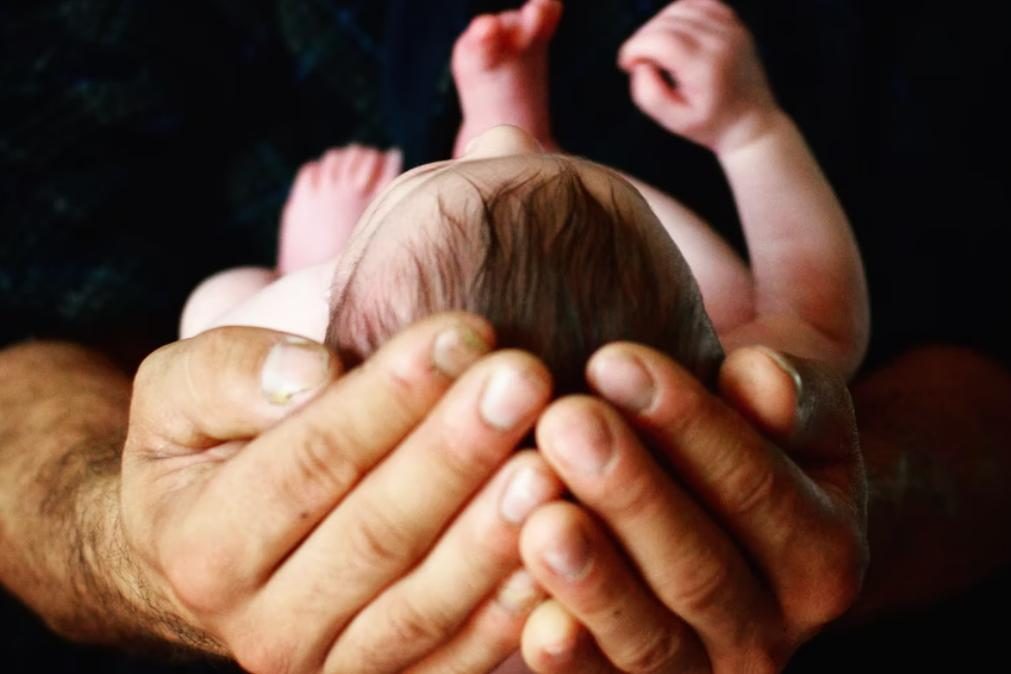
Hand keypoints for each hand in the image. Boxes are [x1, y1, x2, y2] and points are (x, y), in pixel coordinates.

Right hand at [118, 315, 564, 672]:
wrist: (221, 553)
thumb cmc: (213, 447)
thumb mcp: (181, 393)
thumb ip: (229, 374)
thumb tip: (310, 374)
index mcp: (205, 546)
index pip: (309, 461)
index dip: (389, 398)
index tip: (463, 333)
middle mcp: (262, 626)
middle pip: (375, 535)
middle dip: (456, 453)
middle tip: (526, 379)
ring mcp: (330, 668)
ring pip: (422, 607)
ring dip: (492, 536)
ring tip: (552, 463)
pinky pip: (457, 661)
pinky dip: (512, 612)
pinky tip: (564, 545)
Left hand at [517, 344, 867, 672]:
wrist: (720, 527)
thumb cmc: (741, 445)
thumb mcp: (792, 414)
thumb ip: (788, 393)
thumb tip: (758, 375)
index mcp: (824, 550)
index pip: (757, 485)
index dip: (686, 423)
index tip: (613, 360)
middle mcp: (773, 628)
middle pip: (701, 568)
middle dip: (629, 493)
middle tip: (564, 423)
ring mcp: (705, 672)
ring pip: (653, 639)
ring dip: (597, 582)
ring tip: (543, 519)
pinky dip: (574, 663)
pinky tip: (534, 625)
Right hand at [618, 0, 778, 152]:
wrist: (750, 123)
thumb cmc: (710, 124)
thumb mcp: (673, 121)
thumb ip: (648, 94)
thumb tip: (640, 64)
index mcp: (706, 67)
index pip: (660, 40)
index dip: (634, 48)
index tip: (626, 65)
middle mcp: (721, 42)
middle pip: (666, 22)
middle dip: (642, 39)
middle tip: (640, 63)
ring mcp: (731, 29)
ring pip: (679, 8)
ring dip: (658, 25)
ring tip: (656, 51)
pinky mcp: (734, 24)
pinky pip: (699, 3)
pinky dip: (679, 14)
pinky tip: (673, 34)